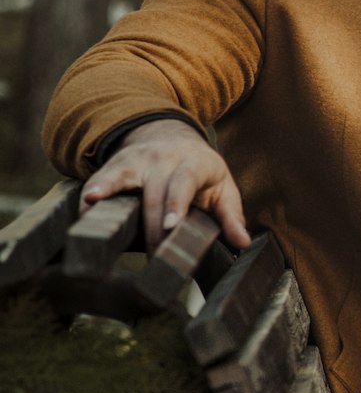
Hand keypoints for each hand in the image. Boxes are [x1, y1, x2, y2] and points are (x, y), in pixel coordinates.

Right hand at [81, 119, 250, 251]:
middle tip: (155, 258)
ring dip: (113, 199)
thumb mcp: (223, 187)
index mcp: (194, 163)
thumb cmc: (201, 171)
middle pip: (155, 193)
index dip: (177, 204)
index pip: (185, 182)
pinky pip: (103, 176)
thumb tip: (242, 242)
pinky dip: (94, 189)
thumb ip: (231, 215)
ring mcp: (138, 159)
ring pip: (124, 179)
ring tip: (103, 223)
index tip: (171, 226)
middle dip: (153, 227)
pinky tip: (85, 204)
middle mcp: (164, 158)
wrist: (170, 134)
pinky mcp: (117, 164)